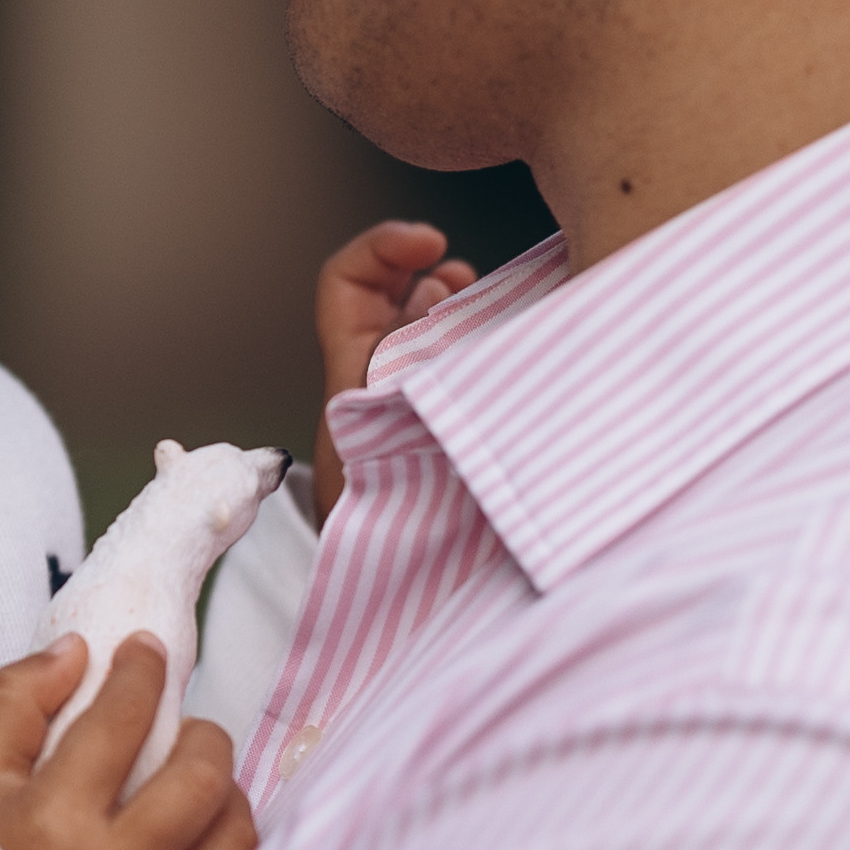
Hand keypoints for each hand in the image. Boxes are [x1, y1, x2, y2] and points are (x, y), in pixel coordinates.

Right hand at [0, 633, 256, 849]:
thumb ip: (14, 705)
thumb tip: (76, 652)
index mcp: (50, 823)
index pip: (121, 721)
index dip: (141, 672)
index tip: (144, 653)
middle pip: (199, 778)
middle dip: (202, 734)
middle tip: (183, 727)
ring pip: (233, 840)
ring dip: (225, 797)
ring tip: (197, 788)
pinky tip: (200, 845)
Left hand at [314, 220, 477, 516]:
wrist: (387, 605)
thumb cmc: (385, 530)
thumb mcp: (402, 441)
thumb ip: (428, 382)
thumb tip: (462, 308)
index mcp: (352, 376)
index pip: (344, 282)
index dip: (381, 247)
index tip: (431, 244)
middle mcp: (372, 383)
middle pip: (392, 298)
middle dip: (430, 274)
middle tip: (467, 278)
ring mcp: (402, 406)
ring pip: (424, 331)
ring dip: (455, 307)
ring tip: (489, 304)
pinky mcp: (430, 428)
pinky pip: (447, 369)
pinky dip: (473, 348)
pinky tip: (505, 349)